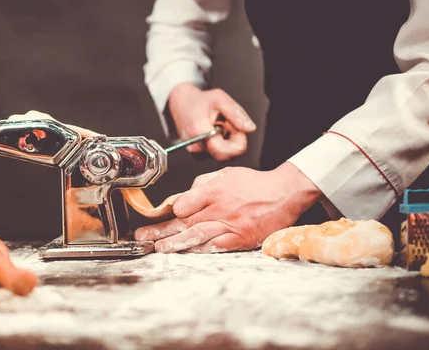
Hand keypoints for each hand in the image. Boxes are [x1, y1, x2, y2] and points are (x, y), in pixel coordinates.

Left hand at [134, 162, 322, 252]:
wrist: (284, 193)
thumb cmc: (254, 183)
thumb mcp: (225, 174)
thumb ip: (202, 184)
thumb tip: (183, 198)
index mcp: (214, 190)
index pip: (184, 203)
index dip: (172, 211)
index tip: (162, 216)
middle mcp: (220, 208)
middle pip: (185, 222)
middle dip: (162, 231)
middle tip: (144, 238)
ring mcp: (230, 225)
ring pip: (197, 236)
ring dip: (175, 244)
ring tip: (159, 249)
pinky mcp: (240, 238)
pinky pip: (216, 246)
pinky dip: (200, 250)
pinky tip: (187, 253)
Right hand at [168, 83, 256, 160]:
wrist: (180, 102)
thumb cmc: (200, 100)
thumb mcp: (221, 99)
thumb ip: (237, 114)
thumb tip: (250, 128)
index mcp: (200, 132)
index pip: (226, 151)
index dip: (238, 140)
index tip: (235, 126)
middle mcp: (195, 146)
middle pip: (226, 155)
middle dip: (233, 141)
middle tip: (227, 124)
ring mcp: (195, 152)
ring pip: (222, 156)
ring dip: (227, 142)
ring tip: (219, 126)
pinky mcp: (196, 154)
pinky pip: (215, 155)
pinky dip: (220, 145)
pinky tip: (214, 132)